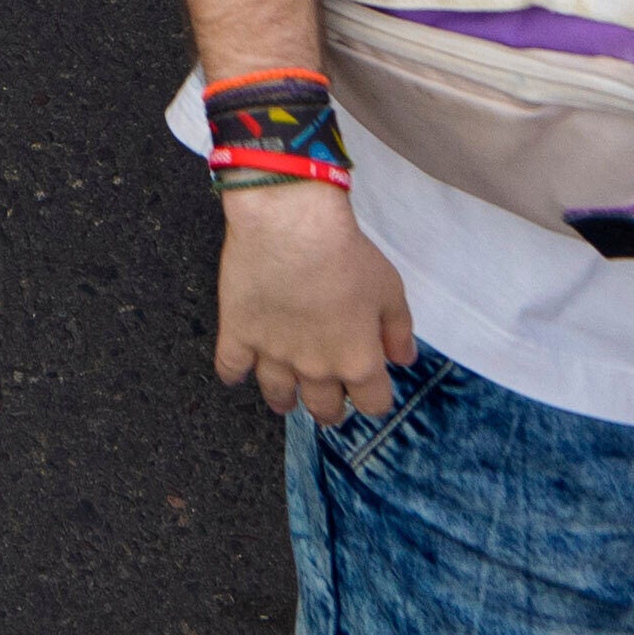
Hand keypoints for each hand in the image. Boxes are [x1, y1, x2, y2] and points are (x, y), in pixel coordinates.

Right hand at [210, 176, 414, 420]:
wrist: (291, 225)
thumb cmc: (345, 252)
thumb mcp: (390, 288)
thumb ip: (398, 330)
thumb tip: (403, 359)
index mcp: (357, 361)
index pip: (373, 404)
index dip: (373, 399)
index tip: (370, 391)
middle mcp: (315, 368)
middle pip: (324, 408)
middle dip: (329, 409)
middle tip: (327, 402)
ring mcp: (273, 354)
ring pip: (278, 395)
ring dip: (284, 400)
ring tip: (284, 401)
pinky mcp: (238, 334)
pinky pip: (230, 368)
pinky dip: (234, 374)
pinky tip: (238, 372)